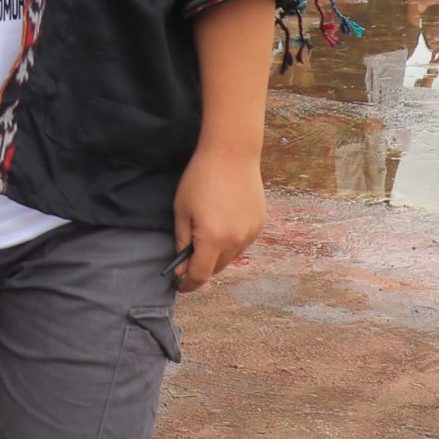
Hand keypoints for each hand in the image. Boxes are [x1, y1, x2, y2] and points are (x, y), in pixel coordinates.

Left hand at [172, 142, 265, 293]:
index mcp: (213, 239)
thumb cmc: (200, 179)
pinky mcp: (259, 223)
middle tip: (186, 262)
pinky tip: (221, 225)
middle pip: (217, 268)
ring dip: (217, 256)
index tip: (179, 286)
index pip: (200, 275)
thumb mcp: (182, 210)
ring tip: (204, 239)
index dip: (187, 284)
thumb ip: (182, 241)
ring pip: (231, 257)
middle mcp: (236, 241)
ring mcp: (250, 233)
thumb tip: (181, 265)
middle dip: (201, 269)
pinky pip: (242, 242)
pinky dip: (230, 242)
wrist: (232, 153)